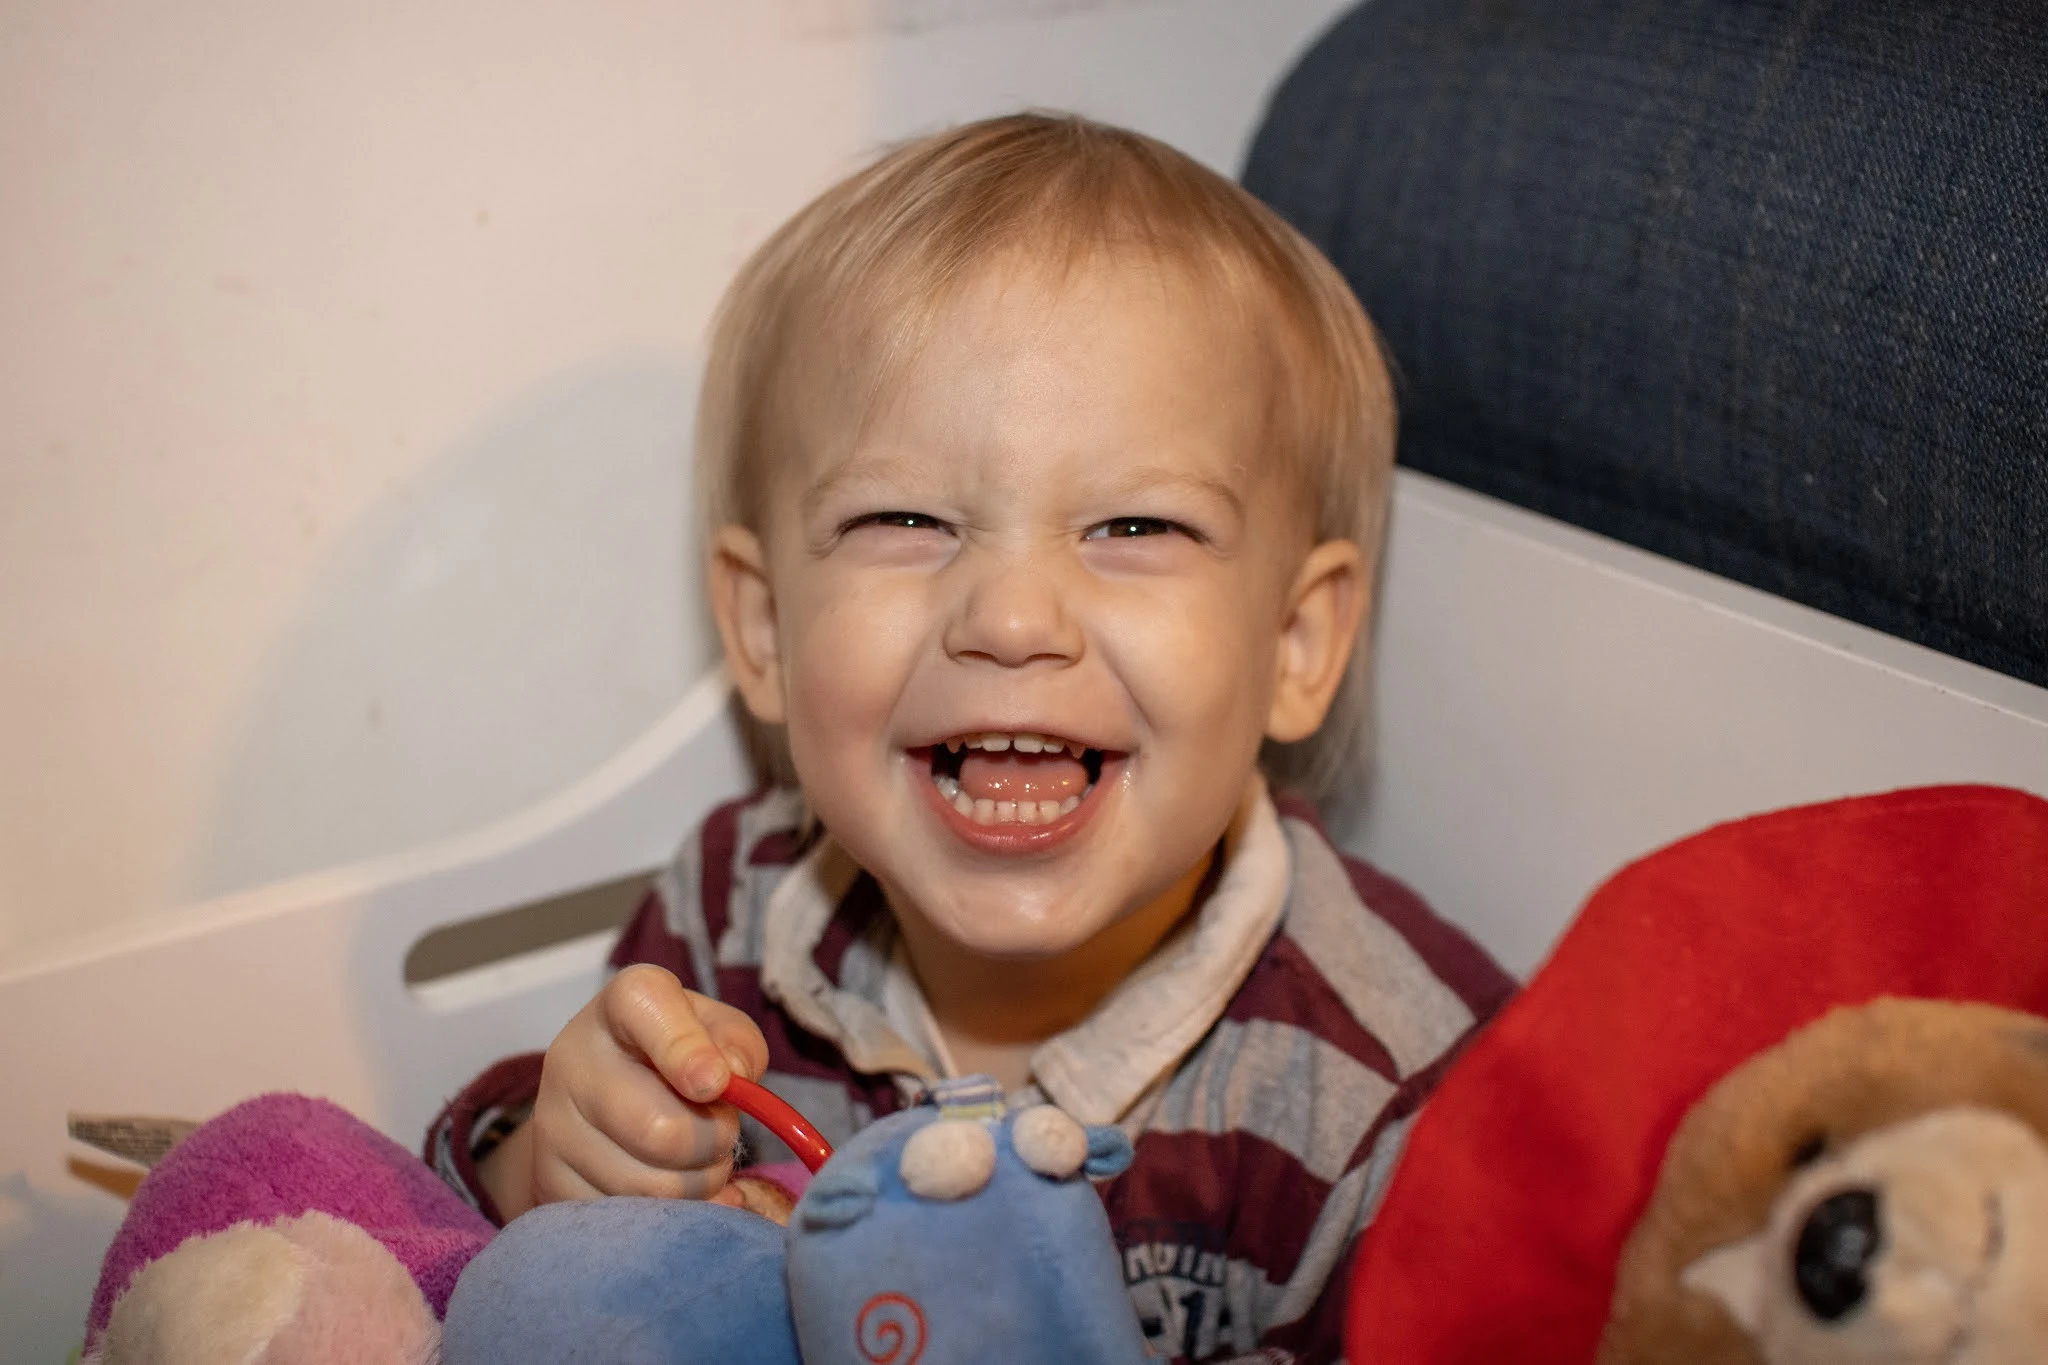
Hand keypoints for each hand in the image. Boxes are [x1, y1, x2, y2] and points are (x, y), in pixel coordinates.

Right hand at [492, 965, 770, 1219]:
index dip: (688, 1054)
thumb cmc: (678, 1057)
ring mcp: (552, 1125)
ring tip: (696, 1160)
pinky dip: (668, 1216)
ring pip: (652, 1188)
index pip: (649, 1013)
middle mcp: (573, 1057)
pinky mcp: (548, 1182)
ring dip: (699, 1184)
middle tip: (721, 1132)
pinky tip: (666, 1186)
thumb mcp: (718, 1032)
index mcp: (625, 1003)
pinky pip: (629, 1223)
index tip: (716, 1084)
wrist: (600, 1097)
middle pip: (661, 1131)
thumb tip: (730, 1078)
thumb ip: (737, 1046)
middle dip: (715, 1142)